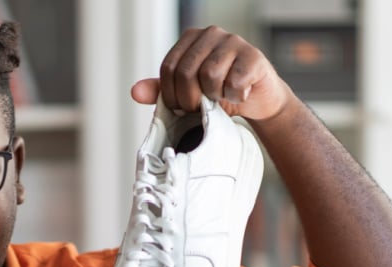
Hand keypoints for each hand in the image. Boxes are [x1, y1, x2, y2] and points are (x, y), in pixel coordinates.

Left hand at [131, 26, 291, 122]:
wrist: (256, 100)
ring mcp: (234, 42)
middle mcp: (211, 33)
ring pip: (210, 76)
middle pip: (186, 72)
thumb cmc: (219, 93)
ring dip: (215, 97)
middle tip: (202, 107)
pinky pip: (235, 82)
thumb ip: (161, 91)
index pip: (168, 68)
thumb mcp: (186, 93)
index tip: (182, 107)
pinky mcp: (254, 56)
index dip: (172, 95)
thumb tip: (135, 92)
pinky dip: (235, 96)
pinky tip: (240, 94)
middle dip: (191, 100)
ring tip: (222, 97)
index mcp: (191, 39)